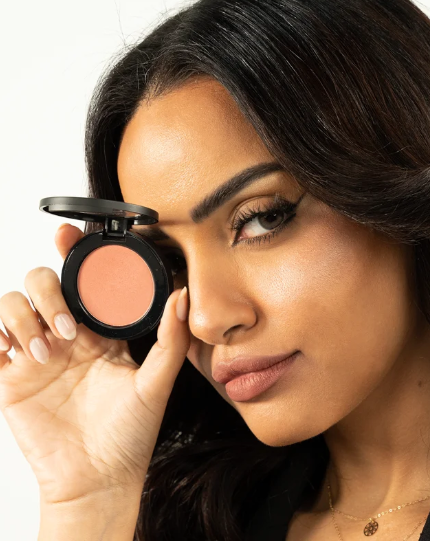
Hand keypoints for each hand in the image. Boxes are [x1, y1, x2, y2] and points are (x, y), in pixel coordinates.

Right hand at [0, 223, 189, 505]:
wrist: (98, 479)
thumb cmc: (129, 434)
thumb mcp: (155, 383)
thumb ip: (170, 340)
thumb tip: (183, 295)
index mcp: (99, 332)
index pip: (82, 282)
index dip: (73, 255)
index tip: (71, 236)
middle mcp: (66, 336)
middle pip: (43, 283)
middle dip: (51, 292)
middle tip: (69, 327)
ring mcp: (36, 354)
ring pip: (13, 305)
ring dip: (25, 317)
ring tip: (45, 350)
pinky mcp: (11, 376)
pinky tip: (15, 350)